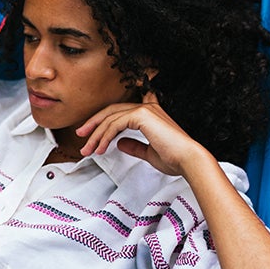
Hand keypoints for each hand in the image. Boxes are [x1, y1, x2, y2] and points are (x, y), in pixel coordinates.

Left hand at [75, 93, 209, 175]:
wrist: (188, 160)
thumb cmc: (175, 159)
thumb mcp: (149, 153)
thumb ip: (134, 146)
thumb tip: (120, 144)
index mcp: (150, 114)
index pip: (120, 112)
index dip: (103, 120)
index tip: (89, 132)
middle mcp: (147, 108)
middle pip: (111, 111)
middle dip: (93, 124)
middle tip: (80, 136)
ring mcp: (145, 110)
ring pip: (110, 118)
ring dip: (96, 134)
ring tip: (87, 149)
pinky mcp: (142, 115)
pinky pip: (115, 124)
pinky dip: (105, 136)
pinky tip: (100, 148)